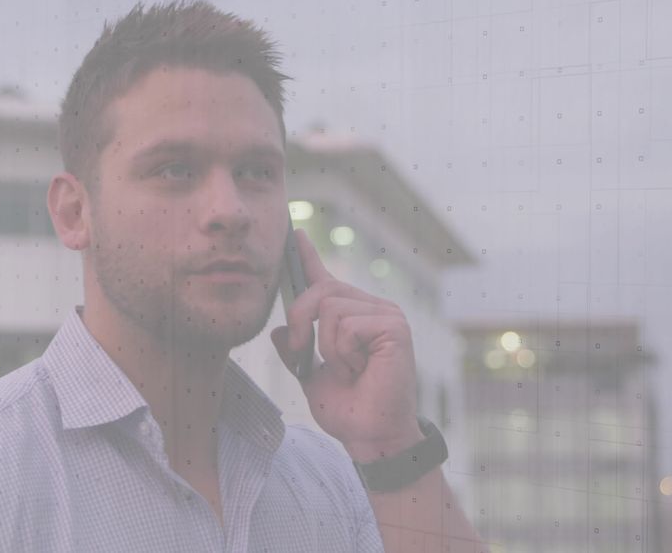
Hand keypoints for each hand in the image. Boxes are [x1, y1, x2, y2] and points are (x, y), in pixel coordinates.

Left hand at [270, 229, 423, 460]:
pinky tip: (361, 369)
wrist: (369, 436)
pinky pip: (347, 325)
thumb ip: (295, 352)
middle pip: (320, 288)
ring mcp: (386, 314)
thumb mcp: (309, 377)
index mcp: (350, 318)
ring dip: (326, 346)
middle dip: (299, 319)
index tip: (294, 235)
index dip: (307, 257)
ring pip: (329, 307)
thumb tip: (276, 331)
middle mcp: (370, 308)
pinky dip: (343, 353)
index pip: (325, 279)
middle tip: (301, 351)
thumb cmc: (347, 409)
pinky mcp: (394, 326)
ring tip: (347, 368)